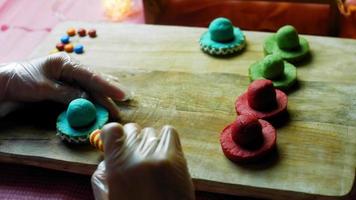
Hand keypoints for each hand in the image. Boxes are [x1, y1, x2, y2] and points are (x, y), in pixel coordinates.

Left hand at [0, 53, 127, 117]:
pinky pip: (82, 90)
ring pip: (89, 86)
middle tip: (123, 101)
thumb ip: (66, 93)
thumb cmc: (21, 81)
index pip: (90, 76)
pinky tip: (102, 99)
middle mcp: (69, 67)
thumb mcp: (43, 88)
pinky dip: (92, 97)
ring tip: (116, 102)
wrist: (5, 82)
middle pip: (93, 81)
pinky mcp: (64, 84)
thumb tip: (87, 100)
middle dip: (108, 92)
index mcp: (65, 63)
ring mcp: (67, 75)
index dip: (107, 86)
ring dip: (101, 96)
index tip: (121, 94)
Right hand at [91, 123, 194, 199]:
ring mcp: (157, 155)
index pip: (113, 129)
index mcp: (116, 166)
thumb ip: (101, 176)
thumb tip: (106, 156)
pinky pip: (169, 132)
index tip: (116, 142)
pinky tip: (164, 154)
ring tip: (152, 161)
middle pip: (132, 129)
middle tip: (136, 157)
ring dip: (149, 142)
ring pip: (150, 132)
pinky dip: (166, 139)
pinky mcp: (176, 158)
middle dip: (132, 141)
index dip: (113, 135)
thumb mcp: (107, 198)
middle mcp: (136, 156)